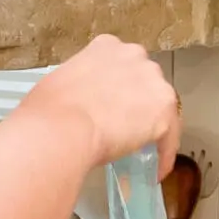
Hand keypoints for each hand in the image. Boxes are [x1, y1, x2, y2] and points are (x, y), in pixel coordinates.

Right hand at [21, 35, 180, 179]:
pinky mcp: (164, 112)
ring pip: (162, 110)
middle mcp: (134, 57)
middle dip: (141, 106)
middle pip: (148, 84)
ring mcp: (153, 83)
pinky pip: (169, 138)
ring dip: (155, 130)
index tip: (116, 107)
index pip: (125, 68)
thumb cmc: (49, 111)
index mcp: (107, 47)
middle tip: (129, 131)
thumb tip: (80, 109)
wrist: (60, 128)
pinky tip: (156, 171)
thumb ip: (80, 90)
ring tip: (145, 153)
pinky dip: (164, 155)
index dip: (122, 90)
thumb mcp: (61, 85)